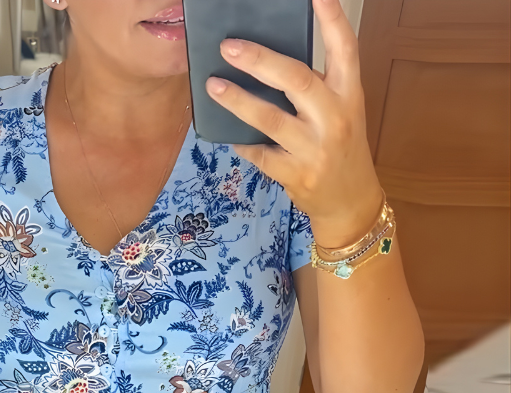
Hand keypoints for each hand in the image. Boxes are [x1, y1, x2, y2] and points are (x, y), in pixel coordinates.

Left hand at [206, 0, 383, 248]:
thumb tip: (268, 60)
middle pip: (297, 80)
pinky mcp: (297, 175)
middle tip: (229, 46)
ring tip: (213, 85)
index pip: (345, 49)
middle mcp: (335, 118)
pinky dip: (242, 142)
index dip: (332, 19)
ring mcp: (315, 149)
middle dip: (260, 61)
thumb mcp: (341, 111)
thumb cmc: (340, 148)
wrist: (350, 202)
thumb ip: (316, 87)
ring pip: (271, 120)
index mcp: (350, 94)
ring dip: (238, 101)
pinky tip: (228, 134)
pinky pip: (260, 154)